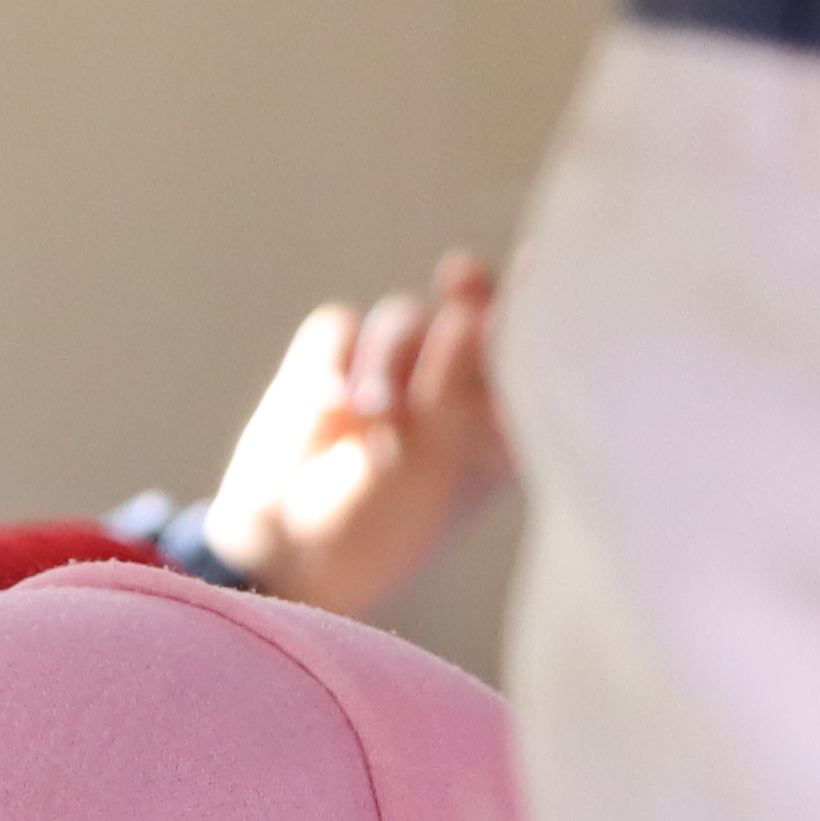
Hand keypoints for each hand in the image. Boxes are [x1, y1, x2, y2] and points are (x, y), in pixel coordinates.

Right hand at [205, 252, 516, 622]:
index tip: (536, 264)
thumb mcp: (440, 460)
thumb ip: (460, 381)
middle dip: (461, 309)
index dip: (532, 302)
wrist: (283, 555)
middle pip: (468, 311)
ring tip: (368, 413)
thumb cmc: (382, 524)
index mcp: (498, 421)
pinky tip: (328, 404)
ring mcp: (386, 376)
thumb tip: (467, 309)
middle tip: (460, 286)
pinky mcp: (326, 369)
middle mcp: (449, 390)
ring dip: (385, 358)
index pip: (525, 346)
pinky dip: (333, 359)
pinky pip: (338, 327)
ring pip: (400, 318)